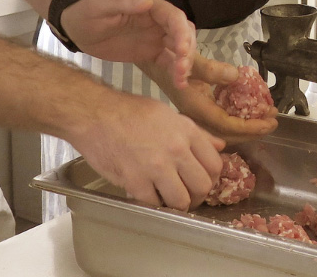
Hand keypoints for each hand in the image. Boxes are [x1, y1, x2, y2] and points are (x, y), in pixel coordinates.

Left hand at [62, 0, 195, 89]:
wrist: (76, 28)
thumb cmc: (87, 12)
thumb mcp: (102, 5)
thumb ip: (125, 3)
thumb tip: (148, 3)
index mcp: (151, 6)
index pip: (174, 18)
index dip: (182, 33)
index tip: (180, 50)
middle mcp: (158, 21)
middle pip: (183, 34)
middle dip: (187, 51)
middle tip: (181, 69)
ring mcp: (156, 38)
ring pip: (180, 49)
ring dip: (185, 63)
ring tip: (180, 80)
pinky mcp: (150, 53)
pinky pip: (169, 62)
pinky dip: (176, 72)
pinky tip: (179, 84)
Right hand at [70, 89, 224, 209]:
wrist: (96, 115)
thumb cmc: (130, 112)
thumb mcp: (169, 114)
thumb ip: (196, 133)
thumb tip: (220, 146)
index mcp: (186, 132)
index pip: (215, 164)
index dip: (211, 177)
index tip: (201, 180)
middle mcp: (176, 150)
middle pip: (203, 186)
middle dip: (197, 195)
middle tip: (187, 194)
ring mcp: (156, 167)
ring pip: (182, 201)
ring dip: (177, 205)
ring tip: (168, 198)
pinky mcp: (135, 182)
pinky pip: (154, 204)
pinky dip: (152, 204)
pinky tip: (148, 195)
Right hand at [145, 54, 277, 143]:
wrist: (149, 66)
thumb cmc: (168, 59)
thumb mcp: (189, 59)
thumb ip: (212, 70)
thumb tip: (237, 76)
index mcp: (195, 107)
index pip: (227, 124)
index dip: (251, 125)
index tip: (271, 120)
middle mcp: (194, 117)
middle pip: (227, 135)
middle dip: (252, 130)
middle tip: (273, 121)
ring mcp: (194, 118)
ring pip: (223, 132)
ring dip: (245, 127)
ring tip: (264, 118)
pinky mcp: (195, 114)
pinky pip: (217, 125)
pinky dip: (234, 122)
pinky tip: (245, 114)